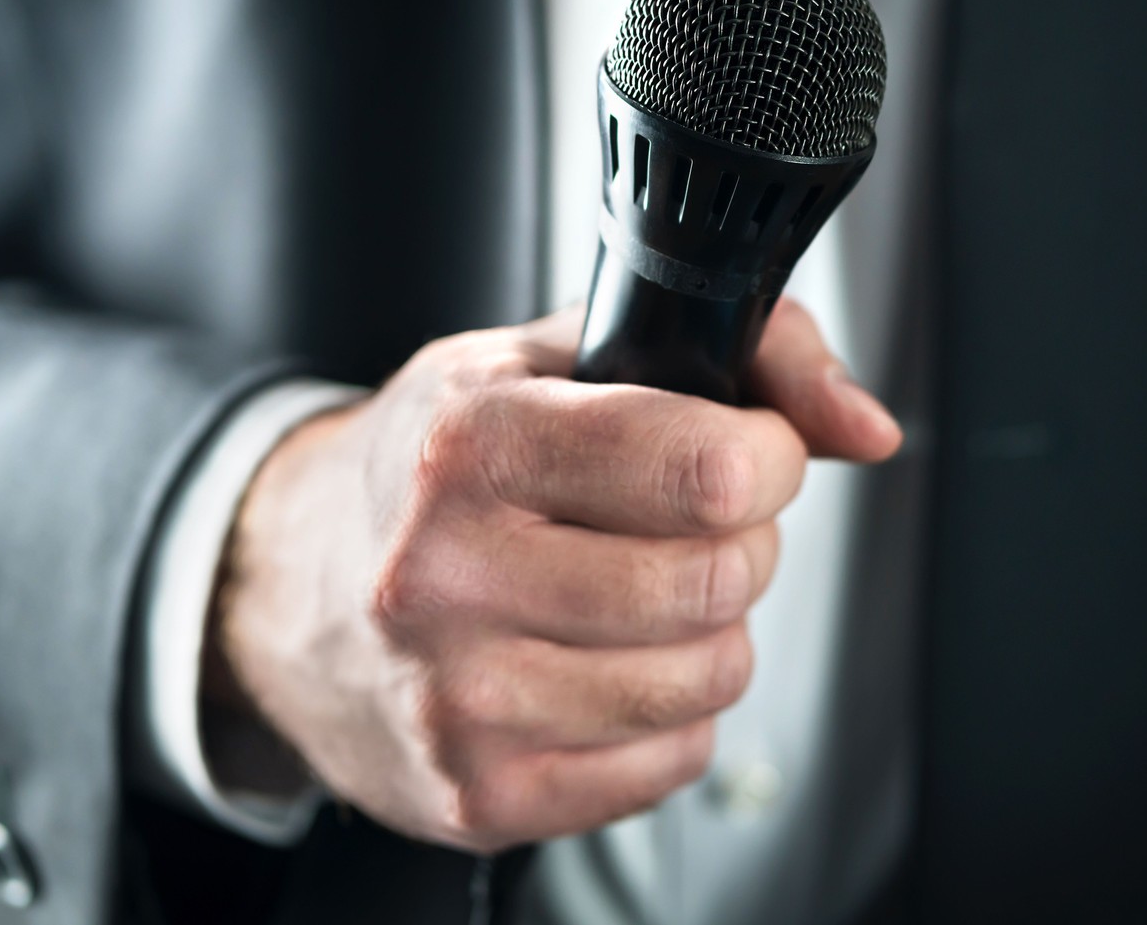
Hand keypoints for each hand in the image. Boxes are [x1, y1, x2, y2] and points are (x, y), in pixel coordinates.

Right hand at [204, 299, 900, 852]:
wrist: (279, 584)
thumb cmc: (433, 463)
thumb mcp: (551, 355)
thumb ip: (738, 352)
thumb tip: (866, 427)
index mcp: (470, 444)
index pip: (701, 467)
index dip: (770, 457)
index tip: (754, 451)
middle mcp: (449, 576)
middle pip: (714, 581)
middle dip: (745, 543)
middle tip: (699, 523)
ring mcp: (459, 699)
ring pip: (705, 680)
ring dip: (712, 631)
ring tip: (646, 592)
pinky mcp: (478, 795)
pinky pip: (668, 762)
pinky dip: (669, 712)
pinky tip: (605, 661)